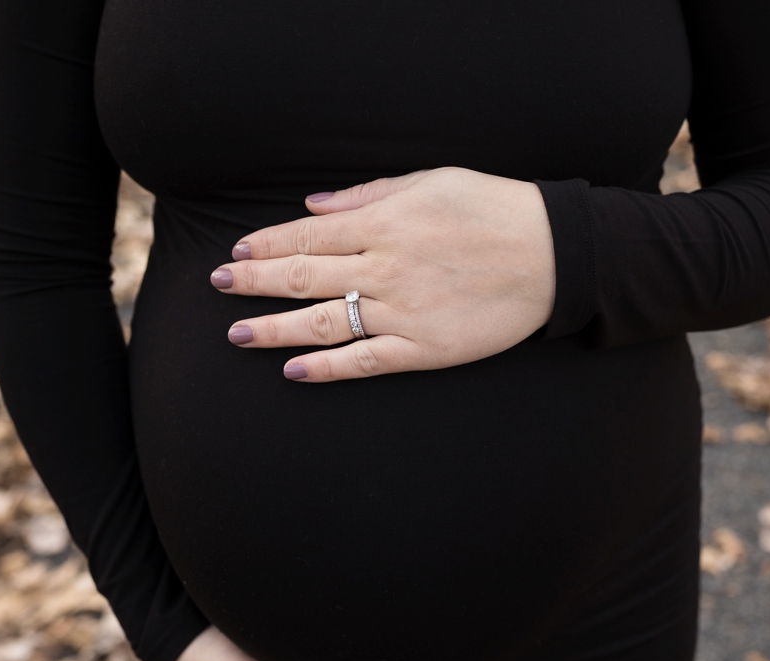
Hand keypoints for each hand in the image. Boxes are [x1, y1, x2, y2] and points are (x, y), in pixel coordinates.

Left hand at [211, 166, 556, 381]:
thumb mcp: (431, 181)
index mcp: (383, 223)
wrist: (552, 254)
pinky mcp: (423, 348)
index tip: (236, 253)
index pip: (307, 235)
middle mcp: (384, 267)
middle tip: (217, 286)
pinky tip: (294, 371)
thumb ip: (368, 194)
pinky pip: (364, 360)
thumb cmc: (493, 208)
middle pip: (302, 276)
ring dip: (274, 329)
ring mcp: (401, 311)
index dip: (266, 245)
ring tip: (238, 334)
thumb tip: (313, 206)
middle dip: (254, 282)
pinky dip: (327, 367)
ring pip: (322, 323)